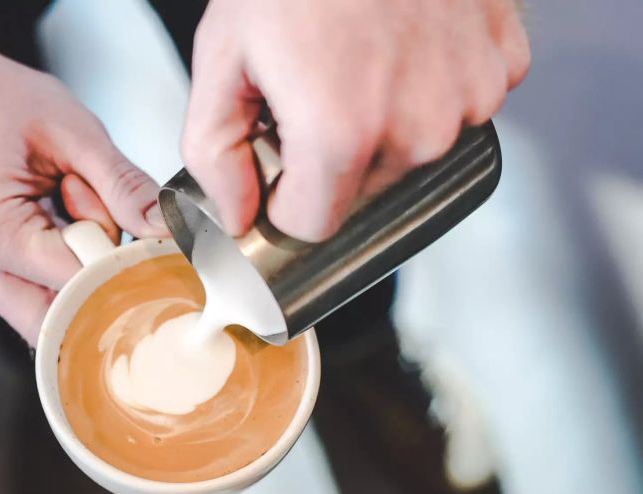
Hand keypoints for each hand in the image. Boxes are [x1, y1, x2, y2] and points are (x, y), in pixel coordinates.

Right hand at [0, 0, 164, 342]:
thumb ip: (123, 185)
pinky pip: (56, 296)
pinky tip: (66, 218)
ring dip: (90, 270)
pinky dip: (77, 264)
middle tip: (103, 210)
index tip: (150, 235)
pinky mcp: (2, 279)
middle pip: (70, 321)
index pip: (82, 286)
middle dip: (106, 277)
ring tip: (72, 203)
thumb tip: (167, 230)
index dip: (125, 264)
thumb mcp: (72, 130)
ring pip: (65, 315)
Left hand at [182, 0, 529, 240]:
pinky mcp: (502, 65)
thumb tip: (238, 216)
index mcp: (342, 134)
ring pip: (411, 153)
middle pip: (361, 189)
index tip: (280, 158)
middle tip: (313, 88)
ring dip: (382, 124)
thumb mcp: (221, 58)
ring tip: (358, 60)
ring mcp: (469, 96)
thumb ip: (215, 154)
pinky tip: (403, 47)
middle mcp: (417, 129)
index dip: (286, 196)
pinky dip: (427, 89)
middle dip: (331, 155)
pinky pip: (456, 109)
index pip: (313, 224)